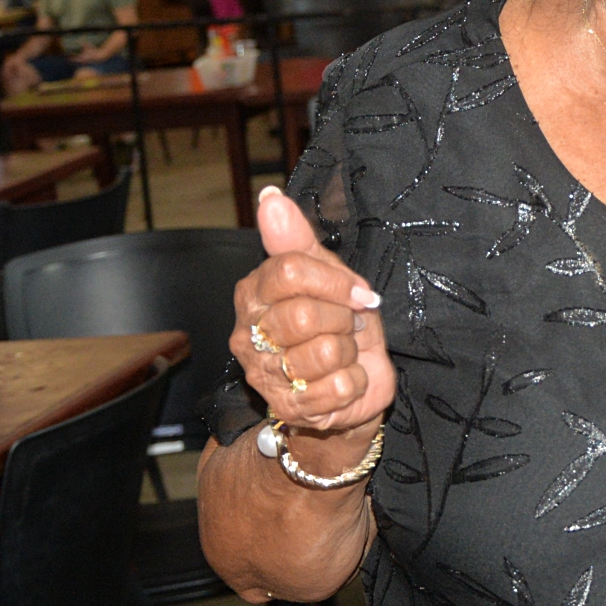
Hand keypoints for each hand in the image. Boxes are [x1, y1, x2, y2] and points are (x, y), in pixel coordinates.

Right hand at [231, 187, 395, 434]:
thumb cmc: (336, 322)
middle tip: (346, 326)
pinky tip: (344, 380)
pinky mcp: (288, 408)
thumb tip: (269, 197)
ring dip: (349, 352)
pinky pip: (336, 388)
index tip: (356, 292)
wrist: (352, 382)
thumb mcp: (325, 273)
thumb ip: (296, 238)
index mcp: (253, 293)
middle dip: (342, 319)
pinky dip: (354, 382)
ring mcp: (265, 375)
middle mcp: (248, 334)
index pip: (290, 271)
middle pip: (305, 314)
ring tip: (343, 353)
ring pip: (324, 352)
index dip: (334, 281)